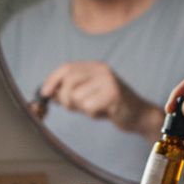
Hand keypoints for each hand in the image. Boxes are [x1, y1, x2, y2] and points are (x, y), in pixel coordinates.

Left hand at [41, 62, 163, 137]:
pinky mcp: (114, 96)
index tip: (44, 93)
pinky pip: (89, 107)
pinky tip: (104, 113)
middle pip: (69, 81)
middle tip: (72, 108)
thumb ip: (70, 92)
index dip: (52, 80)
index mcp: (95, 67)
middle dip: (64, 98)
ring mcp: (109, 82)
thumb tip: (47, 93)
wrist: (139, 116)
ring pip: (77, 97)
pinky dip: (93, 114)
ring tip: (96, 109)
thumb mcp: (88, 96)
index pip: (66, 68)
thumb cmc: (111, 107)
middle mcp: (102, 70)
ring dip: (82, 109)